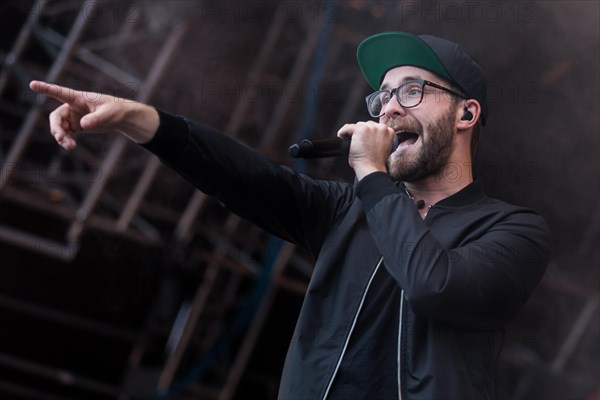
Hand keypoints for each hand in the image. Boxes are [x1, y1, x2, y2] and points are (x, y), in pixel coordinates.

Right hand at [29, 80, 158, 149]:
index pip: (59, 92)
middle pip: (56, 116)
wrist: (122, 118)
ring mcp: (74, 117)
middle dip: (56, 127)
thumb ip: (95, 118)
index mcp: (79, 98)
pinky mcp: (77, 126)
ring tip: (70, 146)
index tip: (32, 84)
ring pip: (60, 127)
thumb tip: (83, 125)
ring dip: (61, 137)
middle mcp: (73, 106)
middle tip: (61, 137)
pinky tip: (70, 146)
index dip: (46, 89)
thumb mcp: (108, 114)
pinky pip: (66, 133)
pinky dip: (66, 140)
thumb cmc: (116, 110)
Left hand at [337, 121, 394, 180]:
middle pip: (366, 125)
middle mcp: (381, 127)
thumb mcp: (382, 148)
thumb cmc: (375, 163)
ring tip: (354, 145)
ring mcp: (371, 127)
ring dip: (354, 134)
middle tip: (359, 145)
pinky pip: (347, 127)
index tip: (364, 141)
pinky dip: (343, 133)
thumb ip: (378, 139)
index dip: (368, 135)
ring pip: (358, 125)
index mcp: (388, 132)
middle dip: (361, 134)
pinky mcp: (360, 129)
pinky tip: (343, 140)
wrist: (371, 168)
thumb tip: (369, 138)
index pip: (375, 128)